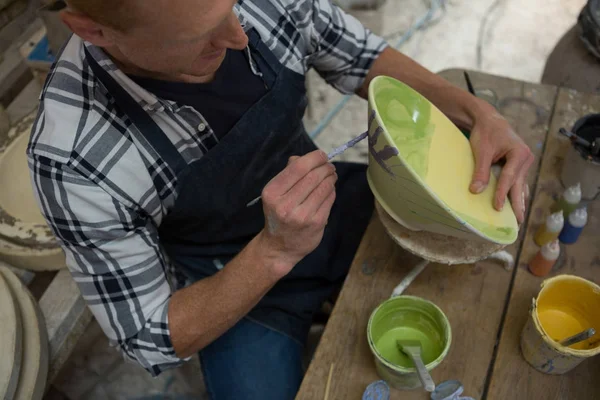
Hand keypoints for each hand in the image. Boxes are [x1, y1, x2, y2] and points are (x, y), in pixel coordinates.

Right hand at [258, 150, 336, 276]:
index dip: (314, 157)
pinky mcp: (316, 223)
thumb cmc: (278, 214)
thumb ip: (289, 172)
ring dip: (331, 178)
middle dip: (325, 167)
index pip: (298, 167)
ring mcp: (302, 215)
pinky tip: (328, 190)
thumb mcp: (275, 193)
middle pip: (313, 176)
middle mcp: (285, 204)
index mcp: (272, 193)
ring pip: (324, 187)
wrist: (279, 247)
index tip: (322, 155)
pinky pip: (329, 199)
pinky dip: (332, 191)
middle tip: (329, 166)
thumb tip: (307, 157)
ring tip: (331, 176)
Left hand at [468, 110, 533, 222]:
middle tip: (519, 221)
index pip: (509, 178)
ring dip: (519, 201)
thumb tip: (475, 191)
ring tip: (519, 217)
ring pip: (521, 185)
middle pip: (519, 185)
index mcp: (519, 153)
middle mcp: (526, 158)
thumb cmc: (485, 133)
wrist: (489, 120)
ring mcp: (524, 162)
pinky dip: (517, 193)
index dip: (501, 193)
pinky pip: (518, 182)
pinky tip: (517, 204)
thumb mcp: (481, 150)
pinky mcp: (519, 165)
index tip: (497, 208)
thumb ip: (480, 171)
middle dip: (518, 204)